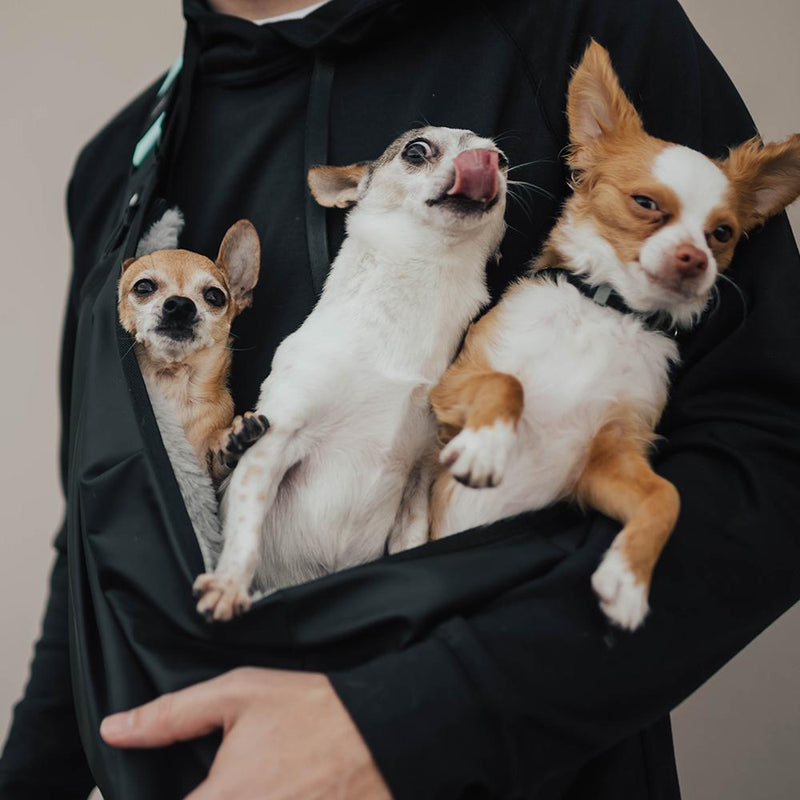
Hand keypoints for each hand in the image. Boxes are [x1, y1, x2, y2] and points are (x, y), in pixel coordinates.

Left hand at [100, 667, 392, 799]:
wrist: (380, 731)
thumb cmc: (311, 710)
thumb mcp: (239, 694)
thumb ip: (172, 715)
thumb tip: (115, 729)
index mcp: (222, 797)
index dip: (167, 796)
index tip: (195, 781)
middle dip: (210, 793)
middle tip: (232, 773)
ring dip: (238, 797)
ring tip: (259, 778)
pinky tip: (277, 786)